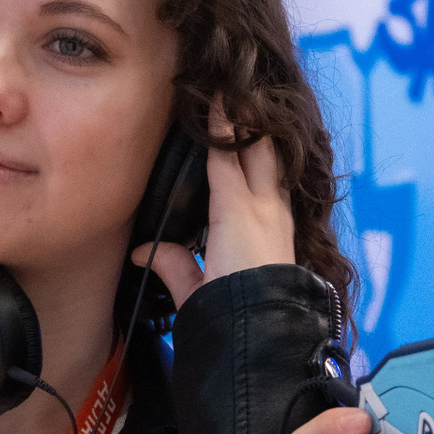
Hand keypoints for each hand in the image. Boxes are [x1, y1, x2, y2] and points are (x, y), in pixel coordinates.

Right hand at [131, 96, 295, 308]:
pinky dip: (271, 174)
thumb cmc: (230, 312)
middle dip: (250, 122)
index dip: (221, 122)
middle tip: (239, 95)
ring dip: (264, 146)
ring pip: (274, 170)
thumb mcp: (193, 290)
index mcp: (236, 213)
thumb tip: (143, 251)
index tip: (218, 92)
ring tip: (252, 124)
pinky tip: (264, 172)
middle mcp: (264, 210)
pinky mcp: (290, 238)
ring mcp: (282, 221)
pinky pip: (279, 192)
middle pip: (260, 151)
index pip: (226, 155)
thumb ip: (173, 264)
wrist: (272, 342)